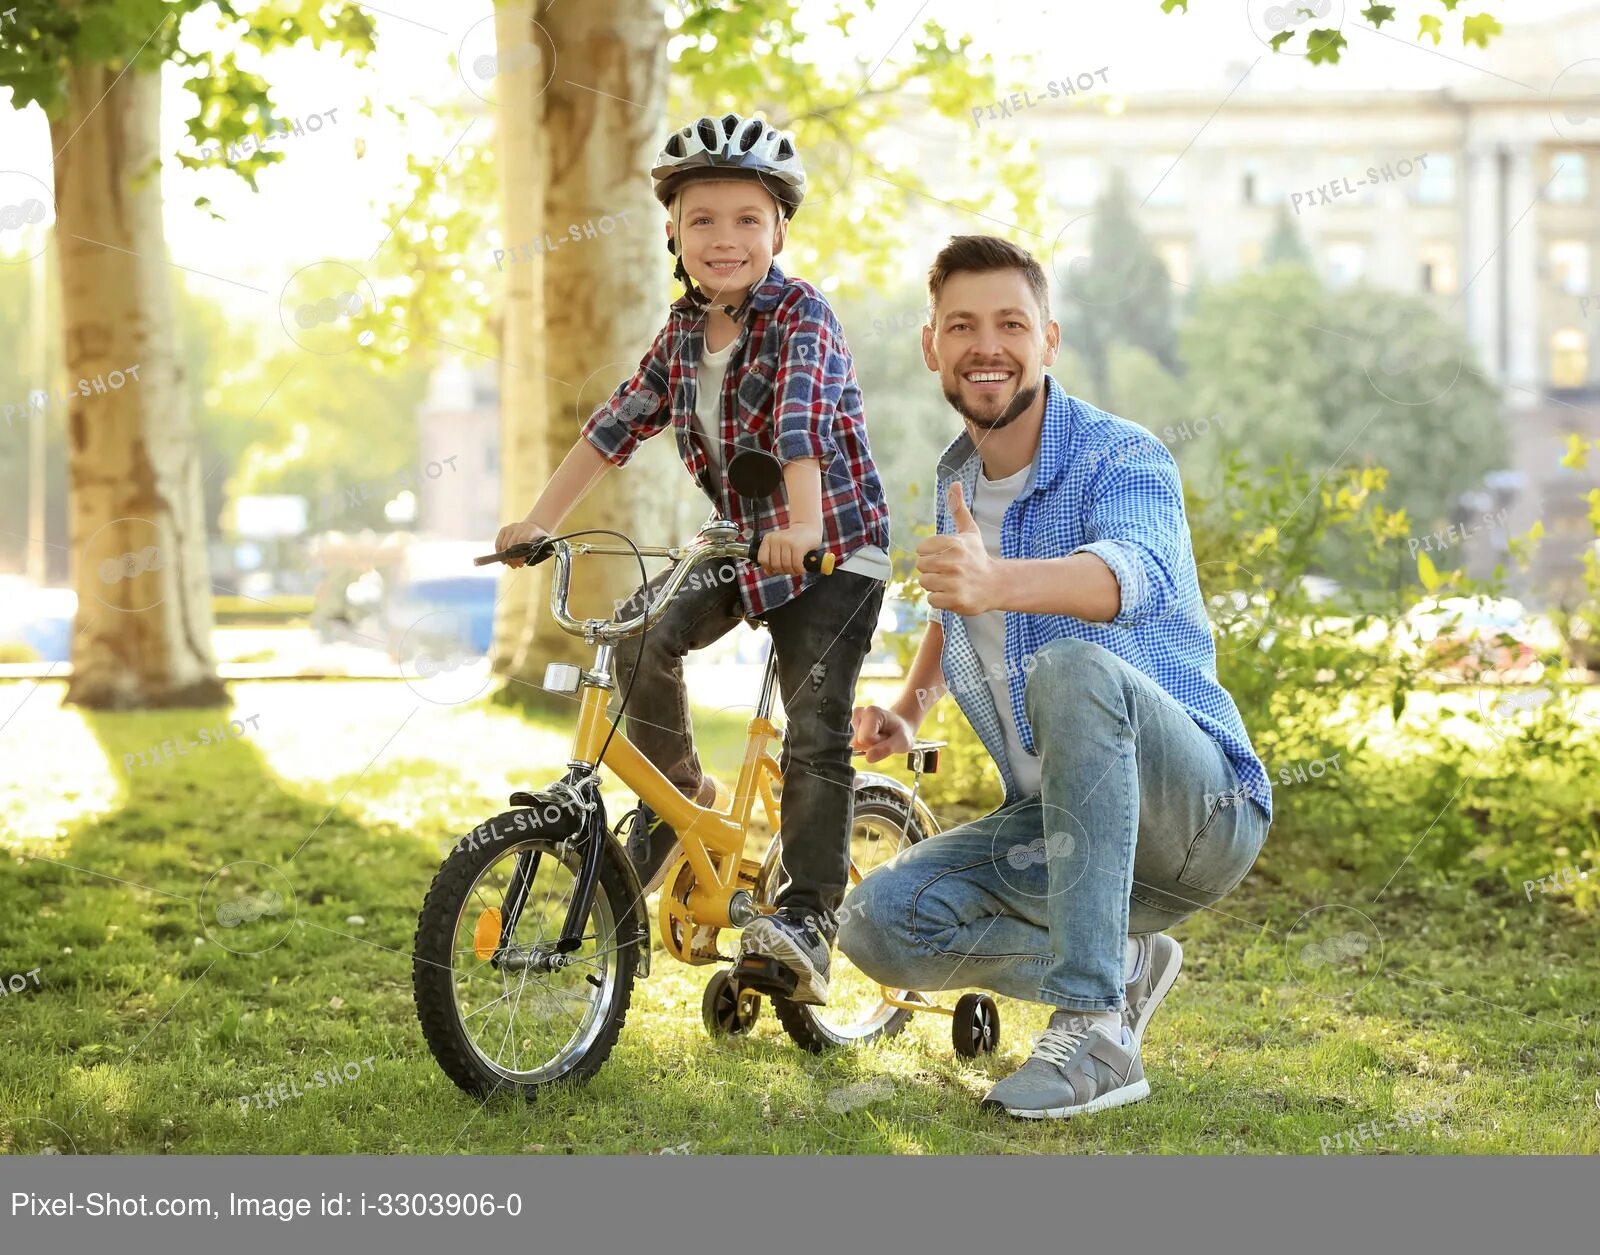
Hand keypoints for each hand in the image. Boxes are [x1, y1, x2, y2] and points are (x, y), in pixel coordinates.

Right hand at [494, 518, 549, 568]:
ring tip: (512, 564)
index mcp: (530, 529)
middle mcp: (519, 527)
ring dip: (506, 557)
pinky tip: (505, 560)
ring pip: (503, 545)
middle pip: (511, 544)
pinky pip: (498, 543)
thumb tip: (523, 561)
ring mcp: (510, 527)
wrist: (534, 527)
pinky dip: (499, 553)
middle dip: (513, 558)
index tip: (522, 562)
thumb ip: (536, 551)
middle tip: (516, 566)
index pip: (522, 540)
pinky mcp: (504, 530)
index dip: (520, 553)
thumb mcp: (542, 544)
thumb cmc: (538, 539)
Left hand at [757, 518, 823, 576]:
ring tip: (797, 569)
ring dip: (793, 571)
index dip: (768, 568)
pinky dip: (800, 570)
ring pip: (786, 566)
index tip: (776, 570)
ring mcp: (787, 541)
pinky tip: (802, 569)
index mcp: (768, 538)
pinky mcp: (798, 546)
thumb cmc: (793, 541)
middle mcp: (776, 538)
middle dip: (783, 571)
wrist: (809, 528)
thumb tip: (768, 572)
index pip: (762, 559)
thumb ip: (771, 559)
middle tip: (790, 570)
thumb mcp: (779, 547)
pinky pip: (796, 565)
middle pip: (775, 565)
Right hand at [851, 704, 913, 763]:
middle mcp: (859, 712)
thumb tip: (868, 758)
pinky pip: (853, 744)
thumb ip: (886, 749)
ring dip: (868, 745)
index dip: (877, 744)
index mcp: (872, 712)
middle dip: (872, 745)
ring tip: (879, 737)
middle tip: (884, 738)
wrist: (898, 727)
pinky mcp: (850, 726)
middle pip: (858, 742)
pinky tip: (872, 737)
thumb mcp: (902, 742)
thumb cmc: (901, 733)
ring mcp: (853, 719)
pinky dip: (864, 745)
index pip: (866, 738)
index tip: (887, 738)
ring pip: (855, 744)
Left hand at [915, 482, 996, 614]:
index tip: (944, 556)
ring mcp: (955, 582)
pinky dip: (939, 599)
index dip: (930, 553)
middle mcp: (954, 562)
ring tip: (950, 581)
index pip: (921, 548)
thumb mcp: (969, 531)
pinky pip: (931, 599)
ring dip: (935, 584)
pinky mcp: (955, 600)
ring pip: (925, 582)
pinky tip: (952, 593)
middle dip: (931, 569)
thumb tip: (954, 482)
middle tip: (948, 570)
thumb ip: (958, 508)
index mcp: (954, 544)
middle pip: (921, 566)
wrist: (996, 584)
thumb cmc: (978, 556)